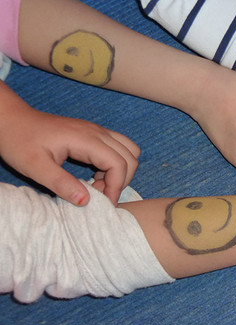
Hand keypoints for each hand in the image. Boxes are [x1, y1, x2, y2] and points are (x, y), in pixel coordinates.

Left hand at [0, 84, 138, 205]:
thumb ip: (61, 184)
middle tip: (98, 194)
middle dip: (121, 180)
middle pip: (131, 157)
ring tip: (98, 184)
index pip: (119, 163)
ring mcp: (97, 130)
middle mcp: (97, 132)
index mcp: (85, 139)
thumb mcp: (35, 167)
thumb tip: (86, 201)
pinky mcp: (93, 133)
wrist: (9, 119)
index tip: (102, 202)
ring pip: (129, 151)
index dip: (116, 186)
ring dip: (121, 171)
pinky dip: (115, 165)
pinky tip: (94, 174)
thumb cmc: (19, 140)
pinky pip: (118, 148)